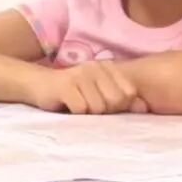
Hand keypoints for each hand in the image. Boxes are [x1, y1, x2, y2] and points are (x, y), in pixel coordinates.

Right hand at [27, 61, 145, 114]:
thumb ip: (123, 99)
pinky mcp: (65, 86)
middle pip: (116, 101)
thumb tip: (144, 108)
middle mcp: (96, 67)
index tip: (106, 106)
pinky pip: (81, 109)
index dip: (120, 106)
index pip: (129, 93)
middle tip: (90, 108)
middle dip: (105, 111)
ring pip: (99, 108)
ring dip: (88, 114)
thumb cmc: (73, 93)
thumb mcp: (100, 93)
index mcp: (109, 67)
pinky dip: (75, 114)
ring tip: (77, 106)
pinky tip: (67, 107)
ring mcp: (81, 74)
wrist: (37, 84)